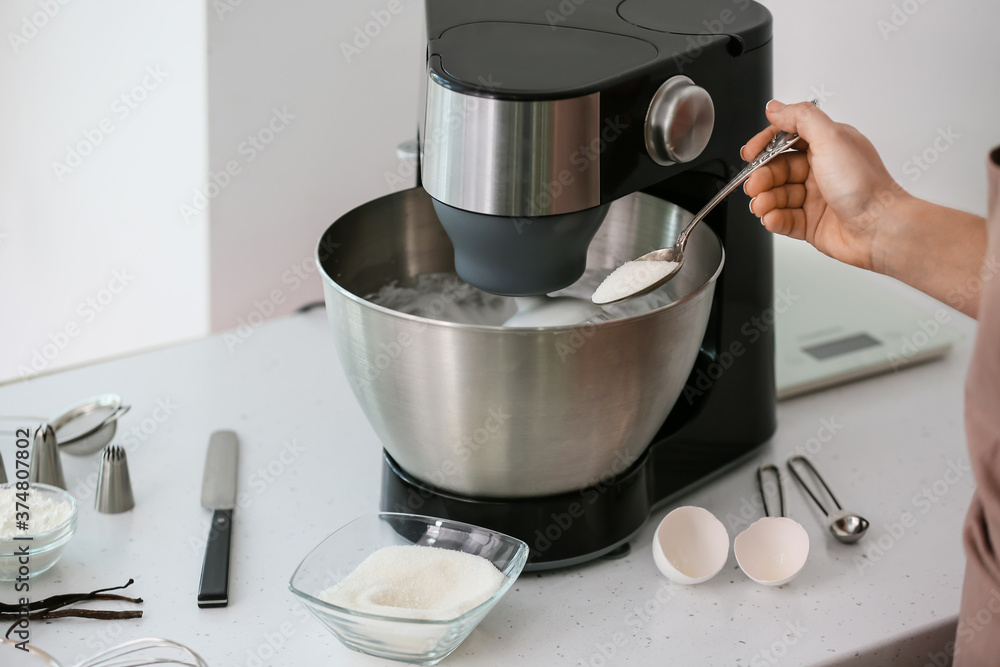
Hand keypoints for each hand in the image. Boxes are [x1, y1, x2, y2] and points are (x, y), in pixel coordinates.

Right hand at [742, 100, 909, 272]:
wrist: (880, 228)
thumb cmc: (865, 185)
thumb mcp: (832, 138)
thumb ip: (801, 118)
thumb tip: (776, 107)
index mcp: (827, 146)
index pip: (785, 140)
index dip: (764, 145)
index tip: (750, 153)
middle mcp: (820, 170)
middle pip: (776, 169)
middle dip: (761, 177)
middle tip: (755, 185)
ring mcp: (815, 198)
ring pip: (776, 196)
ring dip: (764, 200)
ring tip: (762, 205)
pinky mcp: (811, 223)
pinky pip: (783, 219)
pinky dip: (773, 219)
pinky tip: (771, 218)